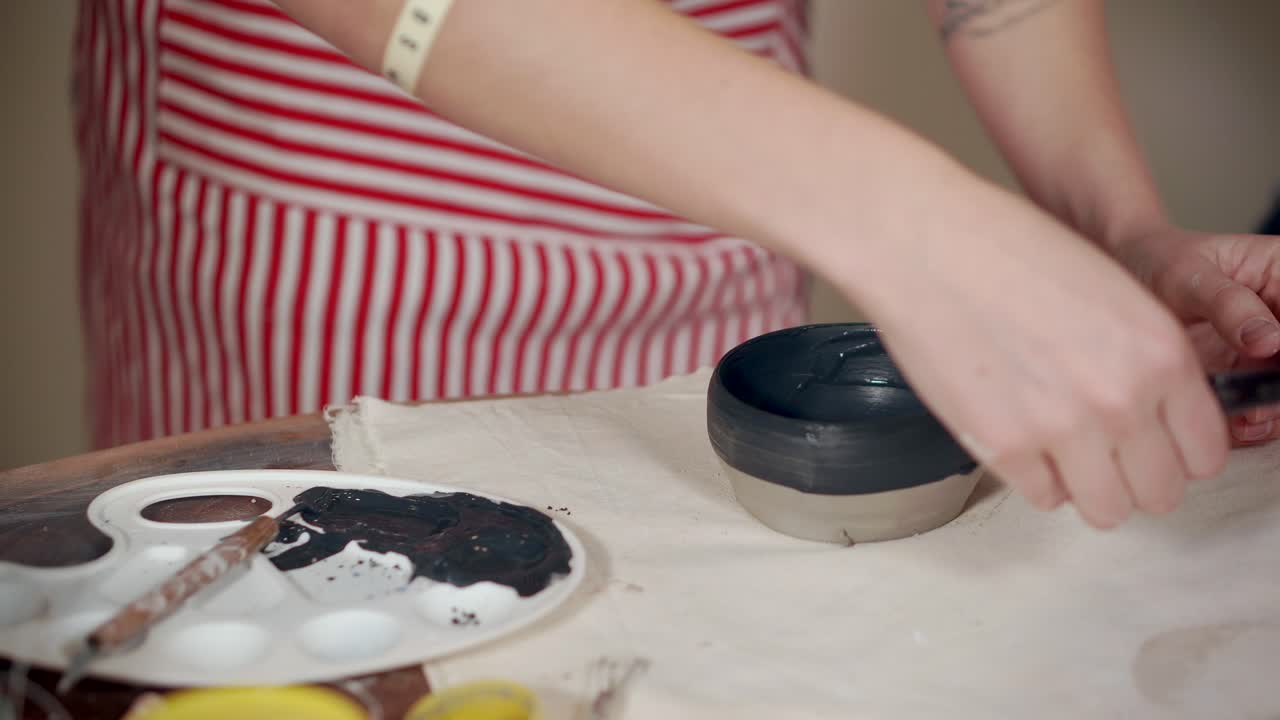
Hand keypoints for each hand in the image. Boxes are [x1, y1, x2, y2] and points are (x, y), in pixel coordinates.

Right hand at [836, 182, 1229, 528]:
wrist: (927, 246)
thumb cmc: (1006, 250)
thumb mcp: (1112, 292)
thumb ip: (1145, 359)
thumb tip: (1152, 417)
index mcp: (1160, 352)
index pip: (1205, 450)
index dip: (1177, 453)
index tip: (1155, 448)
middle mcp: (1122, 397)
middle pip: (1160, 492)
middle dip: (1135, 479)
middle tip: (1106, 457)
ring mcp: (1063, 428)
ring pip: (1105, 510)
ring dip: (1087, 488)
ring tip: (1061, 455)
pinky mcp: (1005, 447)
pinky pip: (1042, 497)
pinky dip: (1033, 477)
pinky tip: (1019, 435)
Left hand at [1115, 227, 1279, 445]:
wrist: (1126, 274)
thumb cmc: (1159, 261)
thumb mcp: (1189, 276)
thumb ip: (1229, 306)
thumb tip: (1271, 341)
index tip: (1270, 363)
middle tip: (1259, 408)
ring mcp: (1271, 346)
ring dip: (1275, 413)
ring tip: (1248, 420)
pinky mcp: (1249, 373)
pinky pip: (1265, 407)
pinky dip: (1256, 423)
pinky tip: (1236, 425)